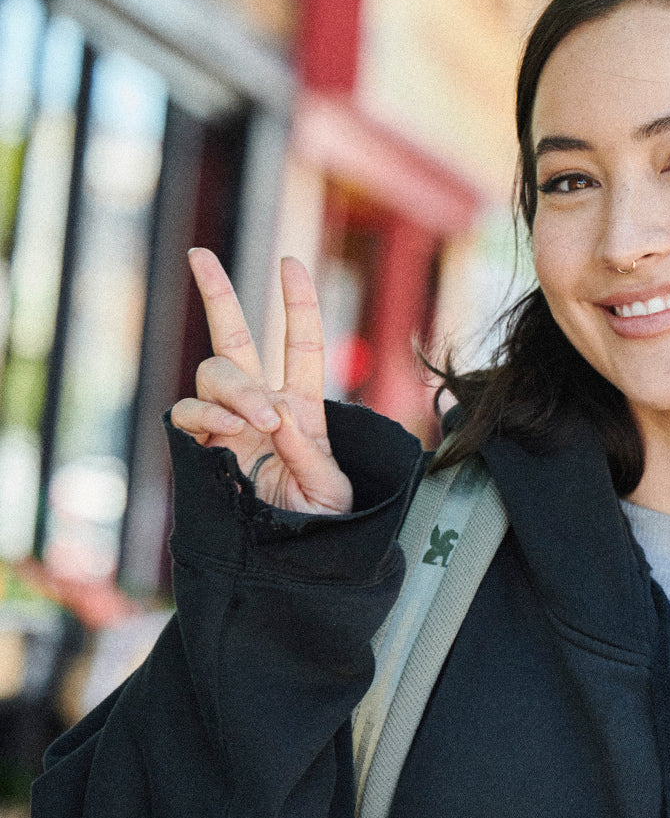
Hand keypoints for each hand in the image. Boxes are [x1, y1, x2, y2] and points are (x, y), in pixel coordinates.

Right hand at [170, 249, 352, 513]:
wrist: (293, 559)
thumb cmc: (322, 523)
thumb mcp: (332, 492)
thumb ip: (307, 453)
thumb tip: (278, 414)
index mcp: (303, 407)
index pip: (299, 344)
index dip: (297, 302)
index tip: (291, 263)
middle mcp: (262, 405)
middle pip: (235, 338)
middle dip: (217, 293)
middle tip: (202, 259)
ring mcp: (228, 423)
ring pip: (215, 373)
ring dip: (236, 389)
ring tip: (260, 421)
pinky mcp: (203, 447)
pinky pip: (189, 413)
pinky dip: (204, 415)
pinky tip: (225, 430)